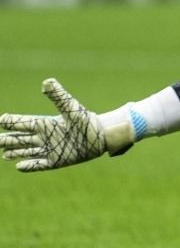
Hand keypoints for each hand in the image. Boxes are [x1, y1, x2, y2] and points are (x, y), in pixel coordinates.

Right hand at [0, 79, 133, 171]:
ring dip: (15, 152)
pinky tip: (19, 166)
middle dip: (6, 139)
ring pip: (26, 151)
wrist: (102, 136)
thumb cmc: (86, 120)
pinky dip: (29, 166)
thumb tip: (46, 81)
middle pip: (20, 138)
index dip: (10, 121)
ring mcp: (50, 149)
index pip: (23, 122)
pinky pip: (39, 164)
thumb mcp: (70, 107)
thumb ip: (58, 96)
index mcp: (45, 123)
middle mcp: (45, 136)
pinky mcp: (56, 161)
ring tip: (4, 154)